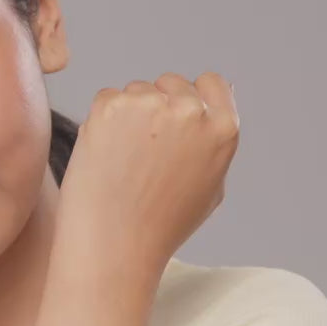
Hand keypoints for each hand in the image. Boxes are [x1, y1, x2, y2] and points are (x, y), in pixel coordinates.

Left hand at [55, 71, 238, 272]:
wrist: (114, 243)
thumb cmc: (162, 224)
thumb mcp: (211, 186)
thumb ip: (217, 139)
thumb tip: (221, 95)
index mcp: (222, 129)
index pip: (211, 82)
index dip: (192, 97)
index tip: (175, 120)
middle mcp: (190, 111)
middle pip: (172, 83)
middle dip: (159, 105)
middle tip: (143, 150)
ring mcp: (149, 104)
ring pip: (138, 90)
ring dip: (129, 113)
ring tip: (125, 160)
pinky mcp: (111, 106)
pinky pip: (108, 98)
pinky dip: (104, 120)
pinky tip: (106, 155)